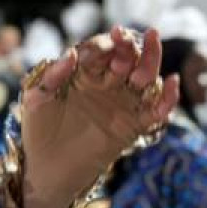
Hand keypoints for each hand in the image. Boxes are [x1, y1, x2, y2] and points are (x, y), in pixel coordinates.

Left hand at [19, 27, 178, 207]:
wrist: (46, 169)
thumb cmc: (37, 132)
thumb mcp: (36, 101)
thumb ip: (50, 78)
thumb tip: (71, 53)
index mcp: (84, 73)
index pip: (99, 51)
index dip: (100, 45)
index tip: (96, 48)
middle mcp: (107, 84)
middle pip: (126, 57)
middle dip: (127, 45)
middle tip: (125, 38)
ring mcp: (122, 103)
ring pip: (144, 77)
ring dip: (150, 59)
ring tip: (151, 43)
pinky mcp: (133, 126)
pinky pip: (156, 111)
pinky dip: (168, 98)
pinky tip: (171, 82)